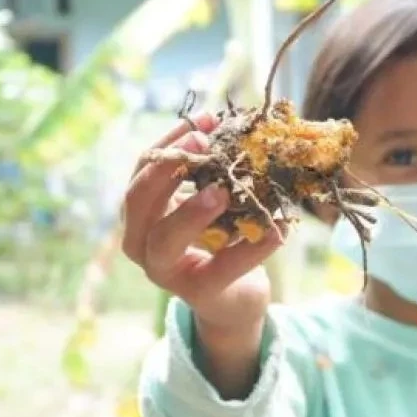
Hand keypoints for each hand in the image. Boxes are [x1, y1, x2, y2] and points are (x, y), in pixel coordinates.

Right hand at [121, 113, 284, 334]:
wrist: (231, 298)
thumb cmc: (217, 239)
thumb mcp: (207, 201)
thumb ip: (209, 173)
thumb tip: (233, 126)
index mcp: (139, 212)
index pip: (141, 168)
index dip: (170, 141)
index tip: (207, 119)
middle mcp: (140, 242)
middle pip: (138, 200)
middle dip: (168, 168)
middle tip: (206, 145)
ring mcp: (164, 271)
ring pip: (165, 238)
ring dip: (192, 211)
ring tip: (224, 191)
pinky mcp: (197, 292)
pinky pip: (221, 267)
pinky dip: (252, 248)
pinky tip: (278, 230)